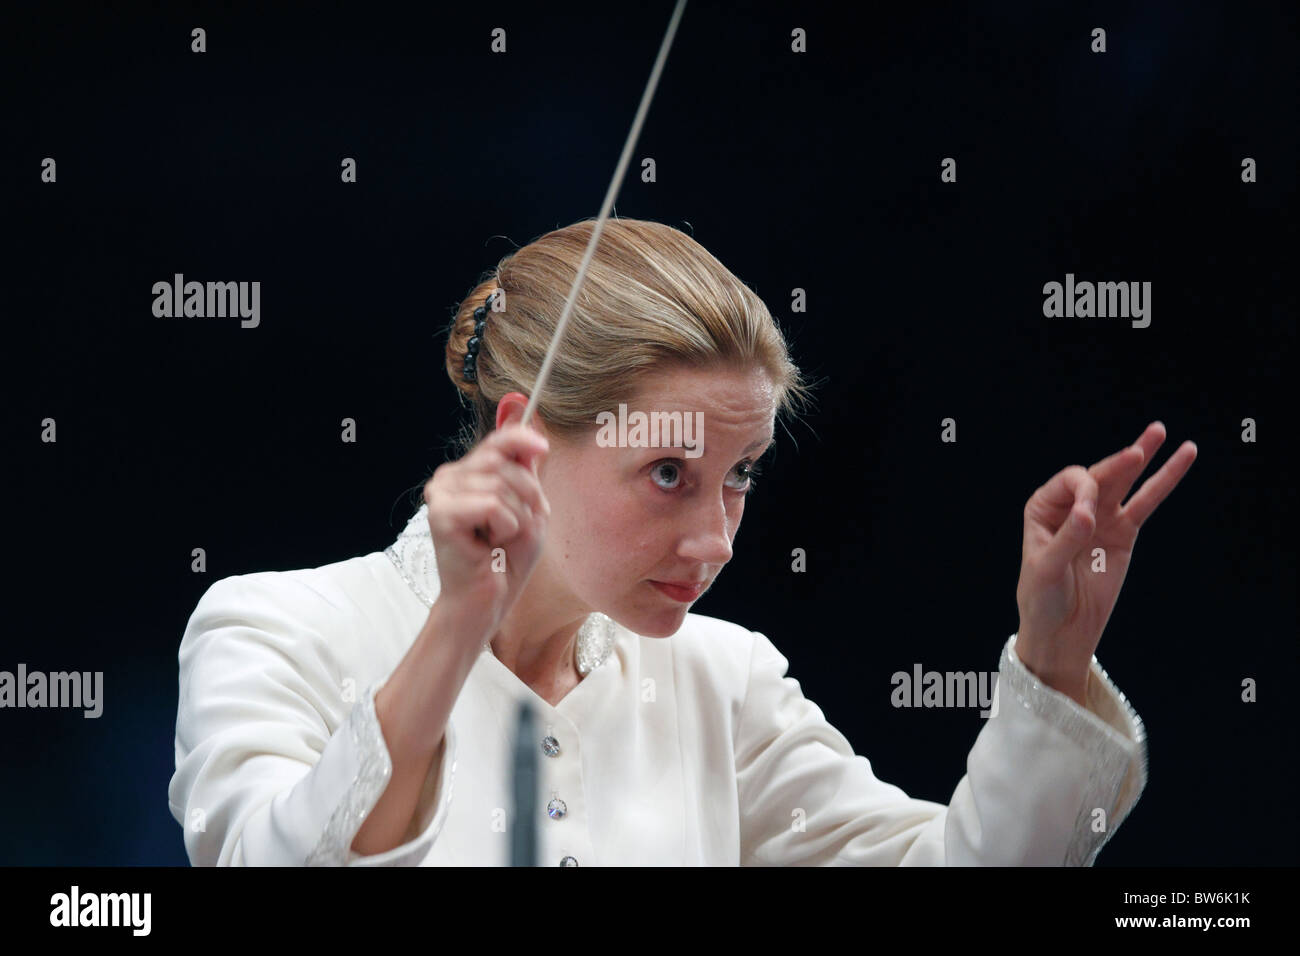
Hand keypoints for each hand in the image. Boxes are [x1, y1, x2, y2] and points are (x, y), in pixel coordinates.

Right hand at [422, 424, 550, 648]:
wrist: (486, 602)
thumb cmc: (505, 560)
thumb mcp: (528, 509)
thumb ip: (526, 474)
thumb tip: (534, 437)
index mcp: (466, 473)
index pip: (495, 440)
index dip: (521, 437)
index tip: (543, 447)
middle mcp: (448, 479)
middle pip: (502, 460)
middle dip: (527, 493)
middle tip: (520, 525)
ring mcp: (440, 495)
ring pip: (500, 484)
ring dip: (516, 517)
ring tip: (501, 539)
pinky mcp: (441, 514)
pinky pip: (492, 505)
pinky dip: (505, 527)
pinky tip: (490, 545)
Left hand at [1014, 422, 1196, 704]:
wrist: (1062, 630)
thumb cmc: (1041, 599)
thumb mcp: (1046, 570)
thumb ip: (1066, 540)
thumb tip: (1088, 513)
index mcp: (1043, 508)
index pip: (1071, 482)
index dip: (1084, 491)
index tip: (1089, 518)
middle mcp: (1073, 507)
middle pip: (1100, 475)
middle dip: (1119, 461)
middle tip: (1143, 446)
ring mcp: (1101, 518)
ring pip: (1126, 482)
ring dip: (1144, 457)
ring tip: (1159, 431)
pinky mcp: (1124, 534)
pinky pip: (1145, 504)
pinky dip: (1162, 482)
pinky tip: (1180, 460)